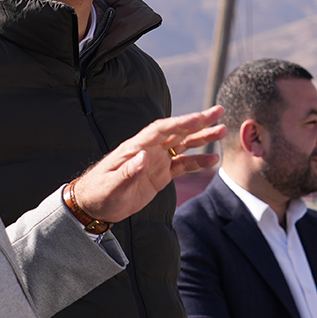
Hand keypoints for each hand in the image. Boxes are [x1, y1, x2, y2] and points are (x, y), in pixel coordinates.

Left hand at [70, 106, 226, 222]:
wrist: (94, 205)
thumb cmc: (99, 193)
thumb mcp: (112, 186)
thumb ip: (128, 172)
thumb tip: (145, 156)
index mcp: (136, 147)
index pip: (162, 129)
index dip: (181, 122)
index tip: (200, 117)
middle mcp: (148, 149)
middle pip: (177, 131)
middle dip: (198, 121)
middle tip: (219, 112)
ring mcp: (155, 161)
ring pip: (183, 145)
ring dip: (202, 138)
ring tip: (223, 130)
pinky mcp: (160, 175)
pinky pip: (182, 165)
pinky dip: (197, 162)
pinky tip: (213, 159)